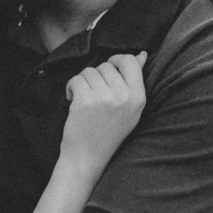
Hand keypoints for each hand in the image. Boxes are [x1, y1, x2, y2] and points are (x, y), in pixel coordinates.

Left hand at [61, 52, 146, 172]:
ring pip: (90, 71)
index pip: (130, 61)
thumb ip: (134, 82)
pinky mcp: (85, 100)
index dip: (116, 60)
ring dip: (83, 82)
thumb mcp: (130, 109)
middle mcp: (124, 96)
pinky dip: (71, 87)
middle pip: (106, 66)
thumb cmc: (107, 133)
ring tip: (85, 100)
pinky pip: (76, 79)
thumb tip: (141, 54)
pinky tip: (73, 101)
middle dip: (96, 76)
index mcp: (138, 98)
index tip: (107, 71)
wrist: (88, 157)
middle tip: (94, 95)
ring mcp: (105, 98)